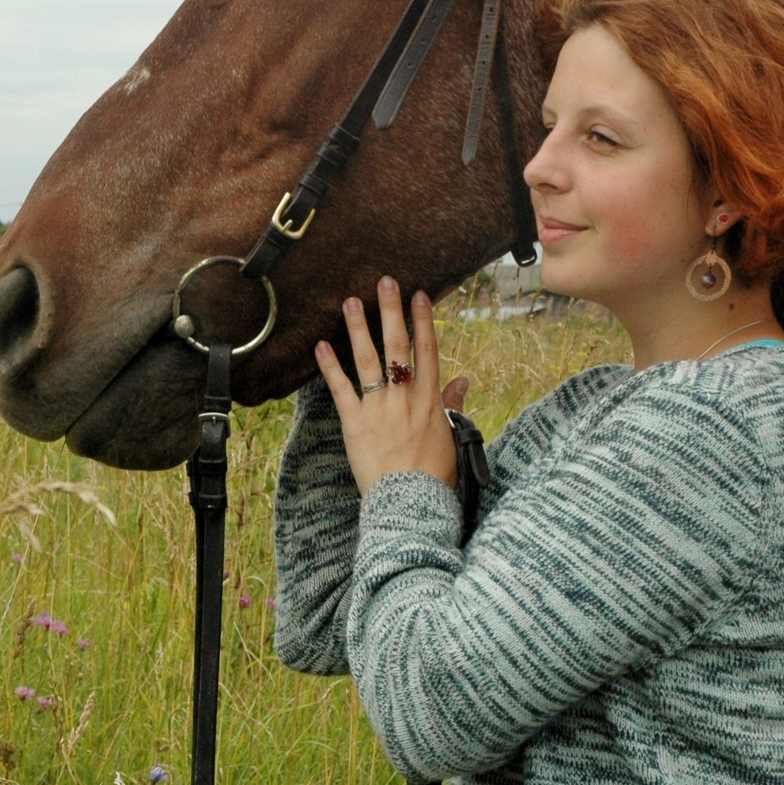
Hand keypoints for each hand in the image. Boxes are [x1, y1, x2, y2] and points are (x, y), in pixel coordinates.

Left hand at [315, 276, 469, 493]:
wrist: (411, 503)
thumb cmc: (434, 474)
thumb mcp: (452, 436)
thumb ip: (453, 405)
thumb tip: (462, 380)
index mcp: (430, 399)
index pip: (427, 350)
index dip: (423, 320)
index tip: (419, 294)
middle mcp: (405, 397)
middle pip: (398, 345)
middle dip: (392, 311)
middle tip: (385, 281)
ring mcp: (379, 408)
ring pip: (369, 360)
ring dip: (359, 328)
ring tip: (350, 301)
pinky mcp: (355, 423)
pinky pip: (341, 389)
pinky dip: (330, 367)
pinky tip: (321, 345)